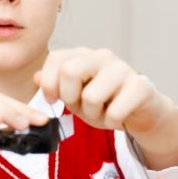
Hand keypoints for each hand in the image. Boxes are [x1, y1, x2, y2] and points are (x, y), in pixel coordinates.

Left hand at [35, 48, 177, 168]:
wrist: (141, 112)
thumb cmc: (106, 102)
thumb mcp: (75, 96)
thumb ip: (55, 86)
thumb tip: (36, 77)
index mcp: (84, 55)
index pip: (56, 59)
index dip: (48, 84)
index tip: (54, 99)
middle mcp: (103, 56)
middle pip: (70, 72)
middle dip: (70, 98)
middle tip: (81, 106)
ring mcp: (123, 69)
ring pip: (91, 96)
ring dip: (93, 115)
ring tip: (103, 112)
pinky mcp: (140, 86)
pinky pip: (114, 112)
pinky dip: (112, 122)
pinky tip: (118, 117)